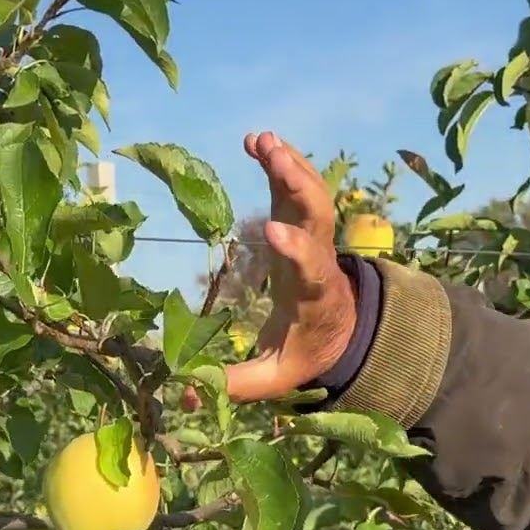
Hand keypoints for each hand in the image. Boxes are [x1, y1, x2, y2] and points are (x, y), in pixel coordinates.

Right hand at [220, 132, 357, 403]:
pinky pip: (296, 185)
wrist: (344, 326)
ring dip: (290, 165)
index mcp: (314, 295)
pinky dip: (281, 160)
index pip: (311, 268)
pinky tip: (257, 139)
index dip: (296, 249)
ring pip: (310, 194)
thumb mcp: (278, 375)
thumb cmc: (306, 348)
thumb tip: (185, 391)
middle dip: (299, 188)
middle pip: (318, 217)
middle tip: (276, 160)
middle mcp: (319, 258)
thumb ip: (236, 384)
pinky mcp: (300, 220)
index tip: (274, 231)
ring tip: (264, 139)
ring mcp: (312, 234)